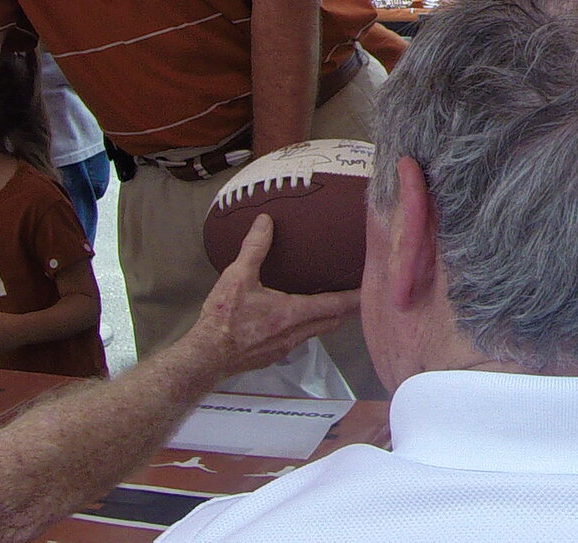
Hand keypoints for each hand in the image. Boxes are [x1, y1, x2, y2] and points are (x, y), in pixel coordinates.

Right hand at [186, 215, 360, 376]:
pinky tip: (295, 321)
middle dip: (346, 310)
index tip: (372, 290)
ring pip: (316, 332)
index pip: (335, 305)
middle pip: (331, 321)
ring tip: (331, 305)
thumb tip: (266, 221)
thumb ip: (254, 248)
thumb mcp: (237, 277)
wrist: (205, 357)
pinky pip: (298, 341)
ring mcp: (284, 348)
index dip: (355, 297)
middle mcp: (295, 333)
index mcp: (292, 313)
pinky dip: (306, 329)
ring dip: (326, 319)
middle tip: (358, 296)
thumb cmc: (223, 319)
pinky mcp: (272, 356)